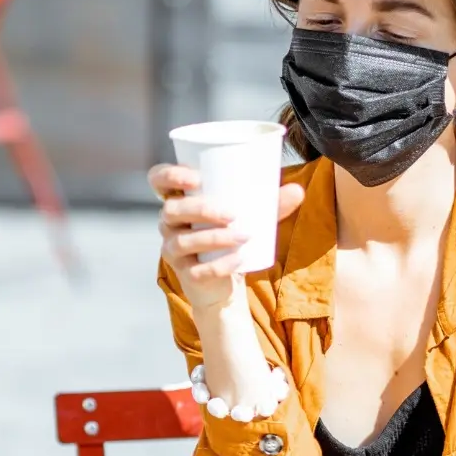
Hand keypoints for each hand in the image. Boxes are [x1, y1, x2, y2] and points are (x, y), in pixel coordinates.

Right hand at [149, 165, 305, 310]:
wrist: (226, 280)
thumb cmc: (232, 237)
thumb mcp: (251, 217)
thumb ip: (272, 203)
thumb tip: (298, 190)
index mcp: (179, 200)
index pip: (157, 179)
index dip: (169, 175)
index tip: (196, 178)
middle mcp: (168, 224)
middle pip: (172, 210)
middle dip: (200, 209)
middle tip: (232, 213)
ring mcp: (173, 250)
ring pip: (184, 241)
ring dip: (215, 238)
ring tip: (244, 236)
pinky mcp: (186, 275)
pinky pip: (198, 270)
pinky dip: (221, 265)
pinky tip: (240, 259)